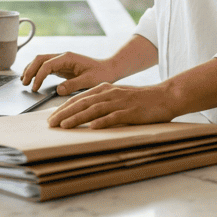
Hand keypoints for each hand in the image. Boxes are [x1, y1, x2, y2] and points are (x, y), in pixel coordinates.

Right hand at [20, 52, 113, 93]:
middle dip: (30, 70)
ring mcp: (61, 60)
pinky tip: (33, 80)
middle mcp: (62, 56)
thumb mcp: (89, 81)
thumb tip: (58, 90)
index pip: (47, 65)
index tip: (35, 88)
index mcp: (68, 58)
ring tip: (24, 81)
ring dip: (31, 69)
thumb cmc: (101, 73)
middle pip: (40, 59)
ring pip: (40, 61)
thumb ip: (73, 85)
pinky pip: (45, 67)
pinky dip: (37, 72)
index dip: (38, 76)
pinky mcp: (62, 66)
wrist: (109, 69)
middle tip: (24, 83)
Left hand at [46, 82, 177, 128]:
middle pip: (82, 103)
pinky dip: (102, 122)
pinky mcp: (131, 111)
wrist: (165, 96)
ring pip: (94, 109)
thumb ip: (102, 103)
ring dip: (77, 118)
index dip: (63, 108)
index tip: (51, 118)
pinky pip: (114, 117)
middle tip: (50, 124)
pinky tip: (91, 127)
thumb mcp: (118, 97)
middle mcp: (109, 93)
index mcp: (105, 89)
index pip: (79, 99)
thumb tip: (85, 115)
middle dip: (64, 113)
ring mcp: (120, 102)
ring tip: (64, 126)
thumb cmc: (141, 100)